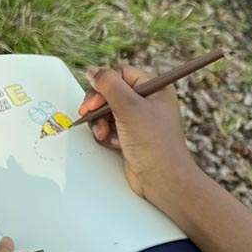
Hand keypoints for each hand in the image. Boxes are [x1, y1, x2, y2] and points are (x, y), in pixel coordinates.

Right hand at [78, 65, 195, 199]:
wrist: (163, 179)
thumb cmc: (154, 143)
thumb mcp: (129, 107)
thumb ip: (108, 85)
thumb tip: (93, 71)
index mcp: (155, 88)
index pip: (122, 74)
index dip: (105, 84)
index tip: (94, 99)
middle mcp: (149, 102)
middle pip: (111, 92)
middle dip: (99, 106)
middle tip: (89, 114)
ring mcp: (140, 120)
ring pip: (107, 111)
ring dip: (101, 123)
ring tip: (105, 135)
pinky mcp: (132, 137)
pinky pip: (110, 128)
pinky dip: (108, 135)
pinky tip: (115, 144)